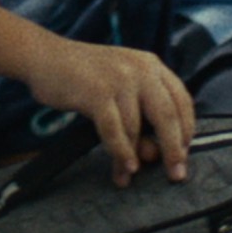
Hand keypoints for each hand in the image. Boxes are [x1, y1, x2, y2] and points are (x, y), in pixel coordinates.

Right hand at [7, 32, 194, 186]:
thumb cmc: (83, 75)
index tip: (184, 153)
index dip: (187, 130)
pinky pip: (114, 131)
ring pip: (137, 128)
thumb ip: (140, 110)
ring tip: (128, 175)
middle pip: (168, 116)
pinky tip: (123, 167)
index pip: (182, 100)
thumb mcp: (120, 81)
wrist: (44, 56)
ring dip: (135, 157)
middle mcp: (140, 70)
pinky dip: (120, 152)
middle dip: (173, 149)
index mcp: (151, 65)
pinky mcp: (97, 93)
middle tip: (176, 174)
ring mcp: (119, 80)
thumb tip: (154, 152)